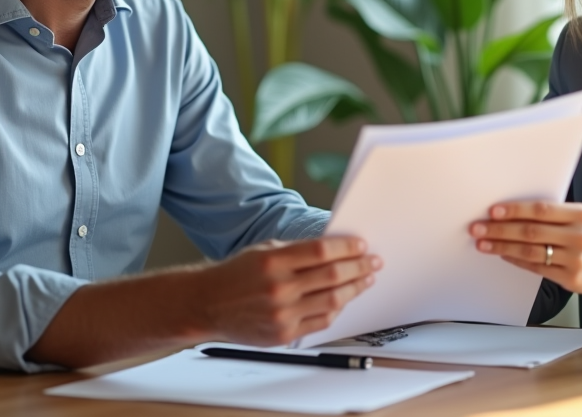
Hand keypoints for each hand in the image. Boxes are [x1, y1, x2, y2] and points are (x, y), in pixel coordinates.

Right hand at [191, 236, 380, 345]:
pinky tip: (344, 299)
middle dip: (359, 268)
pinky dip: (337, 309)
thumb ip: (296, 252)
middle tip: (373, 262)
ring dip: (355, 289)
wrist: (208, 305)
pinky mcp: (284, 334)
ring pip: (332, 301)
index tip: (362, 245)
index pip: (321, 252)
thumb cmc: (236, 275)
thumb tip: (333, 250)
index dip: (346, 248)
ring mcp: (282, 314)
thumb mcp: (263, 252)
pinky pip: (322, 322)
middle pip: (332, 276)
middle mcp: (279, 288)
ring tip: (366, 280)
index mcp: (273, 262)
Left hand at [470, 201, 581, 294]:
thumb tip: (516, 211)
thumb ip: (555, 214)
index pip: (541, 210)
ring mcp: (575, 260)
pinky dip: (517, 261)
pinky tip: (504, 255)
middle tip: (478, 228)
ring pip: (531, 252)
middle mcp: (578, 237)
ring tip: (484, 243)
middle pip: (530, 232)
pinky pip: (537, 269)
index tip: (493, 211)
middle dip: (499, 230)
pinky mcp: (571, 279)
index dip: (514, 210)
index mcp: (580, 215)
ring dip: (502, 247)